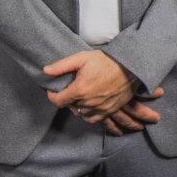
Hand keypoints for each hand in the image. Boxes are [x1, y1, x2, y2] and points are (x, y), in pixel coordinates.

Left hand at [44, 50, 161, 132]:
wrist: (130, 67)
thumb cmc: (107, 61)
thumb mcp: (82, 58)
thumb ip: (62, 66)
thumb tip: (46, 71)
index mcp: (80, 90)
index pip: (57, 101)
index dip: (53, 95)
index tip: (54, 90)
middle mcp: (89, 102)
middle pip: (68, 106)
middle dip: (66, 97)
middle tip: (70, 87)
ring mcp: (100, 108)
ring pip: (80, 114)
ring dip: (76, 106)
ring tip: (80, 95)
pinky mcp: (109, 111)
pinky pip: (93, 119)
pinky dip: (88, 114)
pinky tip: (88, 104)